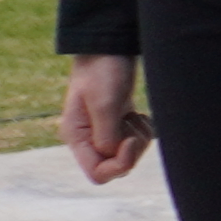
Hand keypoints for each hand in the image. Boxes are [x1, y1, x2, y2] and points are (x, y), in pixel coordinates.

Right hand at [61, 54, 152, 182]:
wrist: (110, 47)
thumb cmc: (103, 71)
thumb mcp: (105, 103)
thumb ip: (106, 135)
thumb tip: (111, 156)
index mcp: (77, 137)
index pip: (98, 174)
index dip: (120, 164)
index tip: (131, 140)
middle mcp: (88, 138)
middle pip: (116, 166)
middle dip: (132, 150)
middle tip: (134, 123)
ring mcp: (103, 131)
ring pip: (128, 154)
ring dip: (139, 138)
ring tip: (134, 115)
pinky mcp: (117, 122)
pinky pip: (135, 141)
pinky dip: (143, 130)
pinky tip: (138, 113)